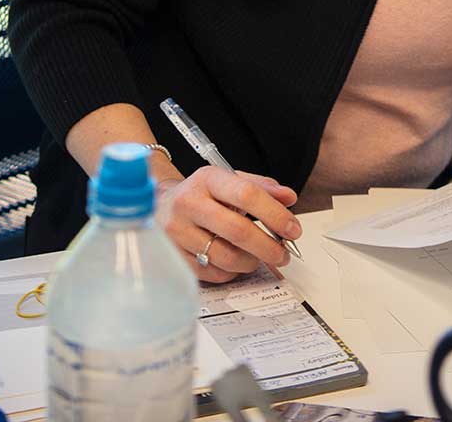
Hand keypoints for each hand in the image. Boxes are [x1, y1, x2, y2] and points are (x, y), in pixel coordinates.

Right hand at [155, 165, 301, 282]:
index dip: (275, 214)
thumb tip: (289, 198)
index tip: (293, 229)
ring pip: (226, 257)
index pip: (247, 195)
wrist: (158, 205)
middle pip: (238, 231)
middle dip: (268, 247)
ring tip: (258, 258)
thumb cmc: (202, 195)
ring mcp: (177, 232)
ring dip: (251, 262)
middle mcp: (189, 203)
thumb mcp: (229, 181)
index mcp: (208, 179)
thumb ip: (261, 187)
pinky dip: (231, 272)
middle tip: (282, 254)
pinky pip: (212, 273)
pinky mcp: (173, 256)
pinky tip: (235, 263)